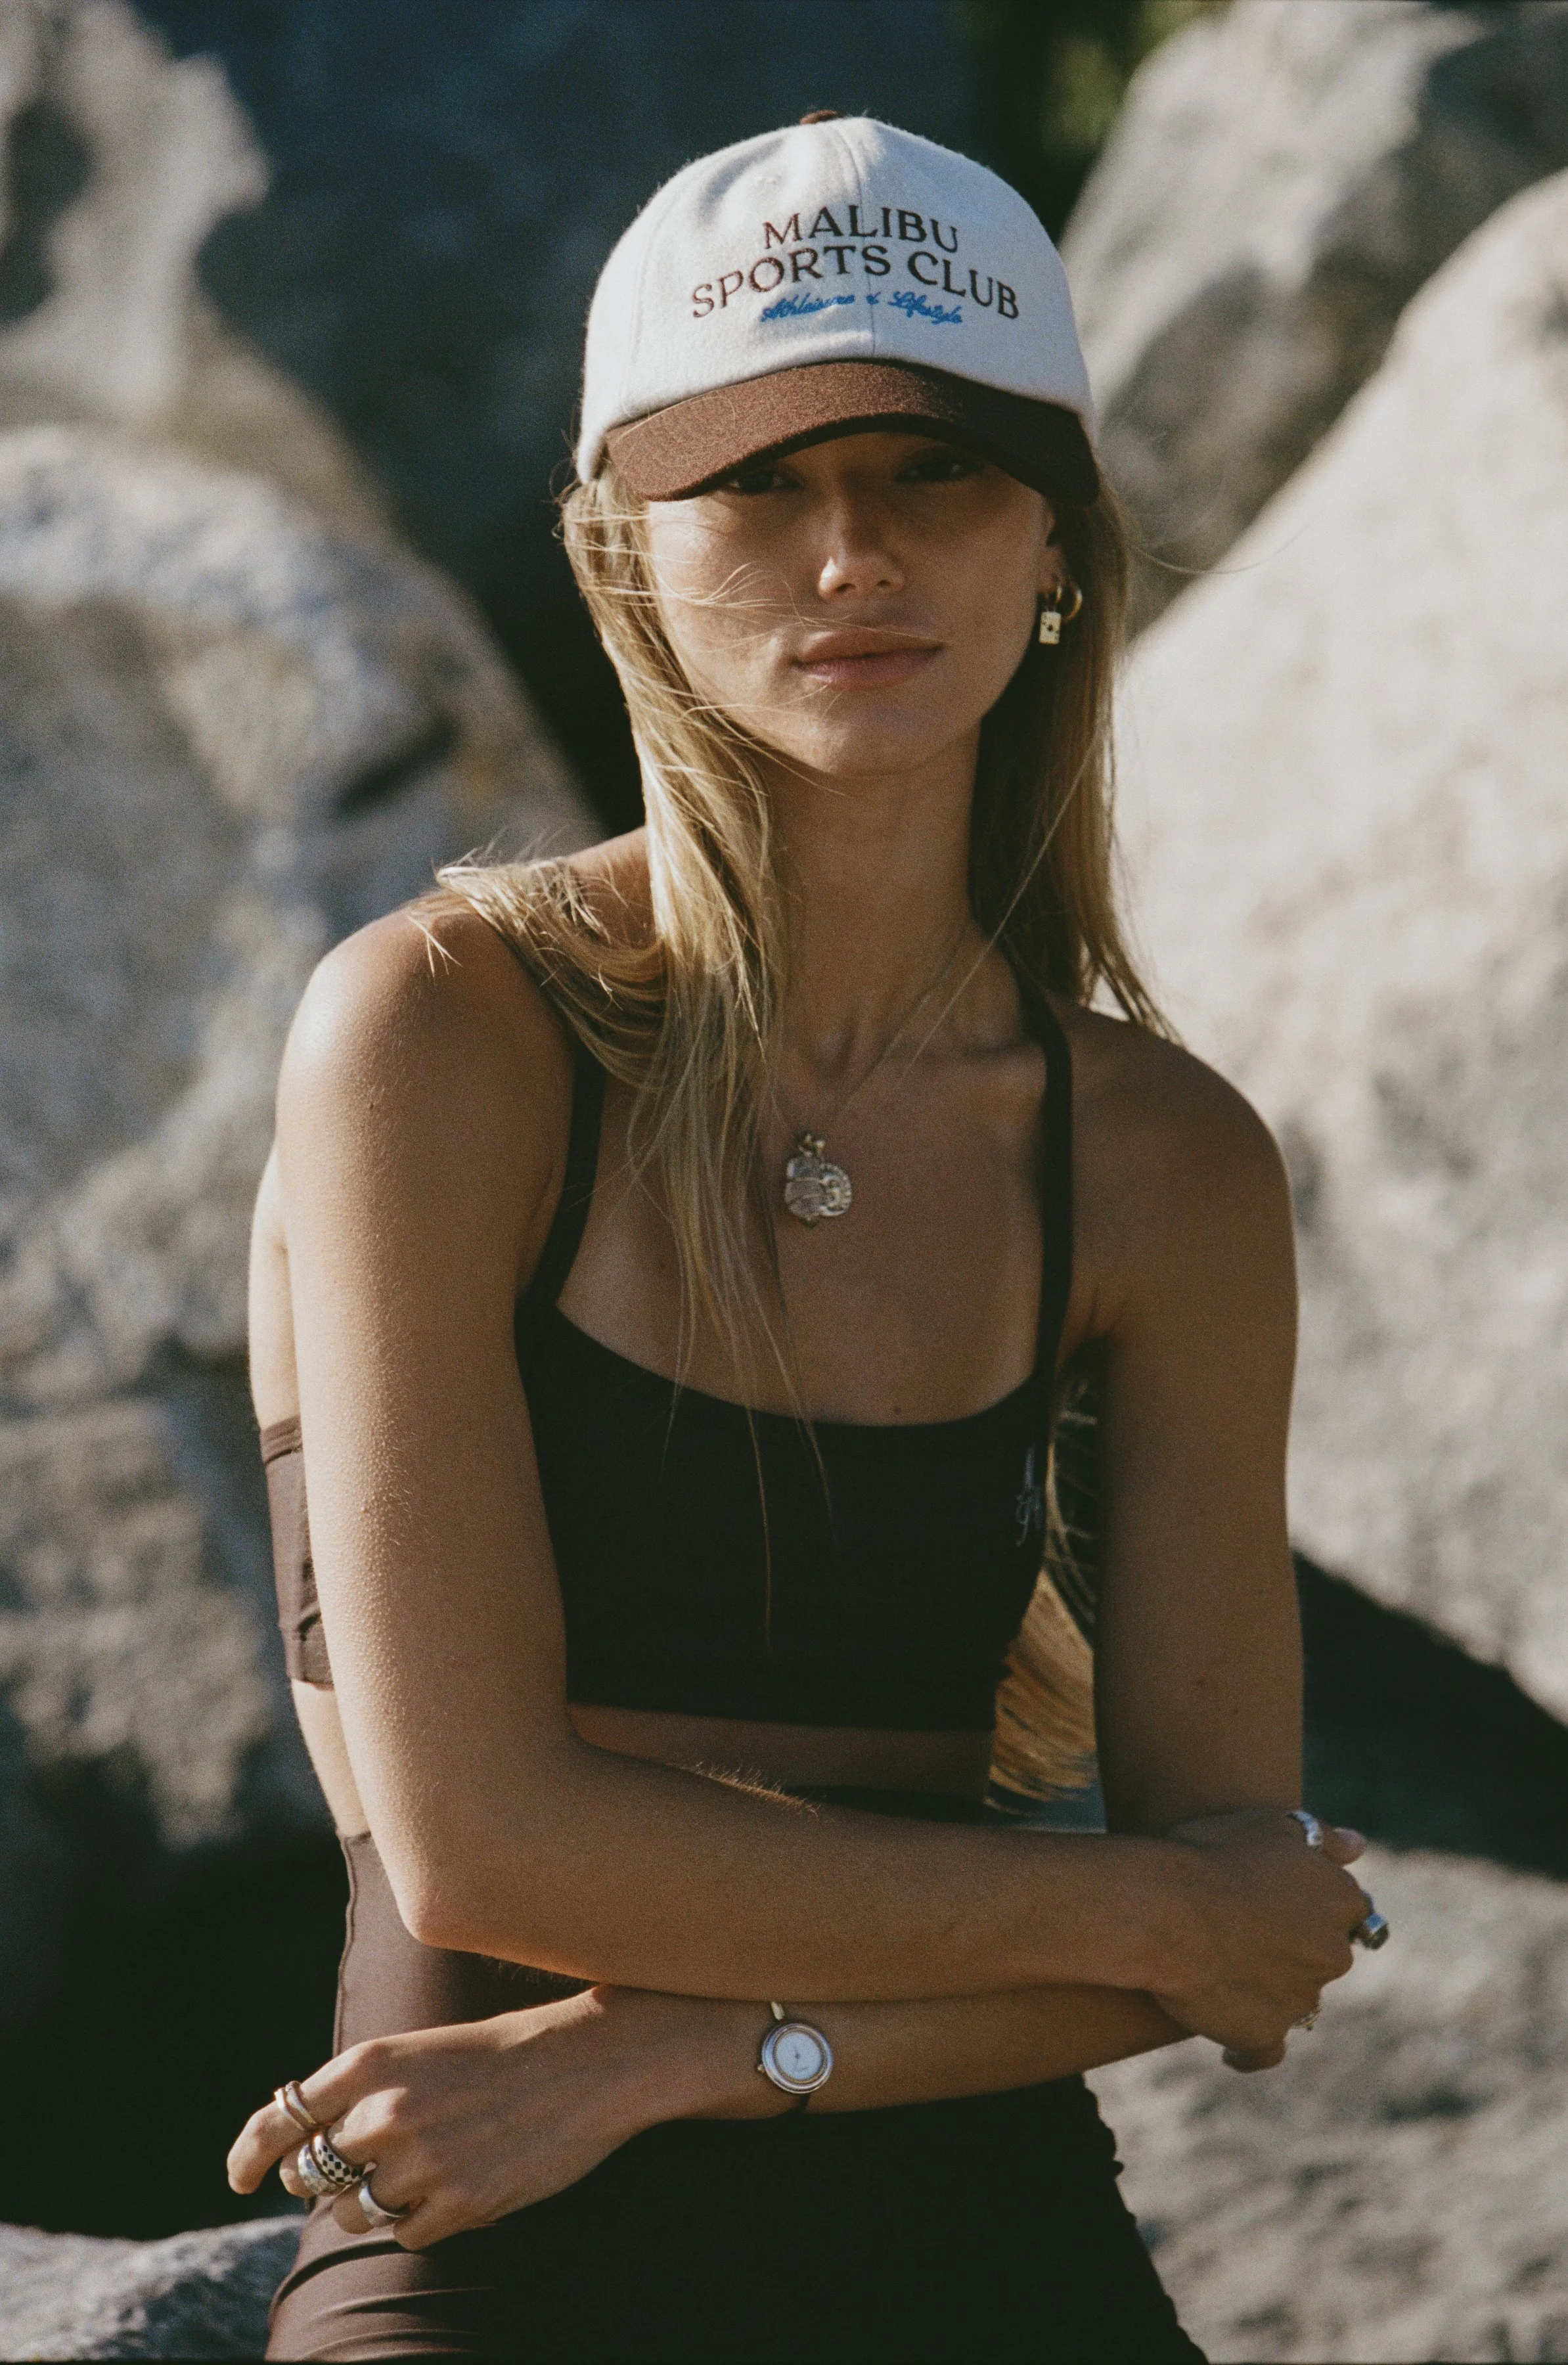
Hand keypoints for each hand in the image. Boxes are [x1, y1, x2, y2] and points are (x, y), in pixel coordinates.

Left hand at [227, 1987, 770, 2245]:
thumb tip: (307, 2146)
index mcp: (371, 2063)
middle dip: (331, 2181)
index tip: (239, 2180)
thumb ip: (364, 2090)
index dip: (249, 2155)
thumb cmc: (502, 2053)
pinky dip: (424, 2219)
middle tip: (370, 2168)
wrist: (590, 2062)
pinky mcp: (459, 2205)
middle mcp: (386, 2111)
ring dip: (377, 2203)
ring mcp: (422, 2162)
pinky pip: (406, 2235)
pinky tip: (463, 2182)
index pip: (281, 2120)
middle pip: (314, 2178)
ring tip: (428, 2169)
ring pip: (355, 2214)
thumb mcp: (422, 2051)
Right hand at [1150, 1809, 1370, 2071]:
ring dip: (1270, 1987)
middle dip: (1294, 1946)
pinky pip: (1265, 2051)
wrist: (1160, 1908)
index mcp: (1339, 1898)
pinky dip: (1249, 2048)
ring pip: (1294, 1998)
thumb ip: (1321, 1838)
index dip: (1308, 1900)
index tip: (1277, 1897)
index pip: (1344, 1906)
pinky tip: (1229, 2045)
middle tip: (1244, 1929)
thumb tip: (1357, 1847)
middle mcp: (1332, 1952)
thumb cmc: (1208, 1854)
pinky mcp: (1264, 2033)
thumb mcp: (1267, 1823)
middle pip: (1322, 1953)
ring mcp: (1301, 1998)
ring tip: (1221, 1969)